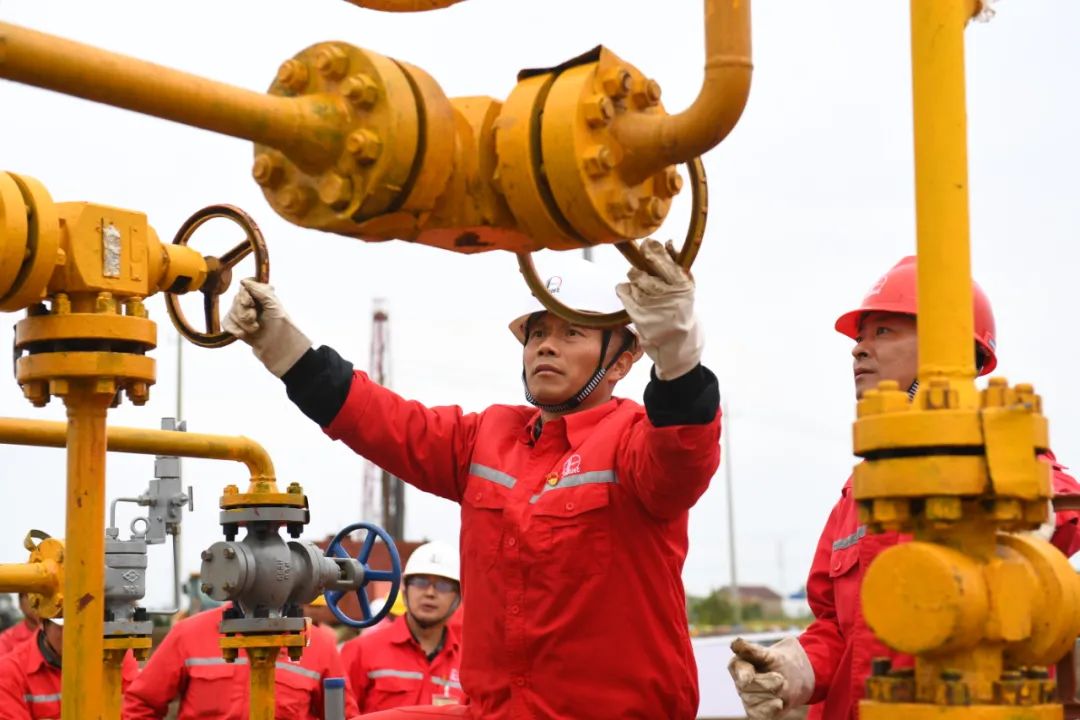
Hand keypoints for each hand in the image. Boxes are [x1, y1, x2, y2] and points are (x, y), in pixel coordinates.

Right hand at [222, 278, 311, 377]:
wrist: (278, 350)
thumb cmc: (281, 328)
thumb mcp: (274, 306)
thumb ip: (260, 291)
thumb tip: (244, 281)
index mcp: (263, 295)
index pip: (245, 286)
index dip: (245, 295)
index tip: (250, 303)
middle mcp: (253, 302)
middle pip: (237, 299)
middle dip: (245, 312)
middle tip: (256, 320)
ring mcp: (244, 314)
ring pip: (232, 312)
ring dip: (243, 323)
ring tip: (256, 329)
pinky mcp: (237, 326)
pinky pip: (227, 322)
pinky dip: (234, 329)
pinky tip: (244, 335)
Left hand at [615, 239, 702, 379]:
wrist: (677, 345)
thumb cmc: (681, 311)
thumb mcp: (687, 289)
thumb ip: (678, 264)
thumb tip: (669, 242)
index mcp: (682, 286)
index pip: (663, 261)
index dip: (652, 249)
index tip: (647, 244)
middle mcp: (666, 295)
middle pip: (643, 270)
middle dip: (640, 267)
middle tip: (641, 270)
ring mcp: (650, 305)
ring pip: (633, 280)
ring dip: (635, 281)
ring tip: (643, 290)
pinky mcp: (637, 315)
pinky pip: (623, 291)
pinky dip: (625, 290)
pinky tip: (633, 295)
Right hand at [728, 637, 813, 719]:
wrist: (797, 677)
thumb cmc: (780, 661)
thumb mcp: (769, 653)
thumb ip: (751, 650)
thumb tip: (735, 643)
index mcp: (738, 664)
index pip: (738, 670)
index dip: (745, 674)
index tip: (749, 677)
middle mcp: (739, 682)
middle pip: (748, 688)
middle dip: (768, 683)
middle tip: (780, 678)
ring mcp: (746, 699)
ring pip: (756, 701)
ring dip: (774, 694)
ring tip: (782, 686)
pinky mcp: (755, 712)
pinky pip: (760, 715)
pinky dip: (771, 709)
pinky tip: (779, 703)